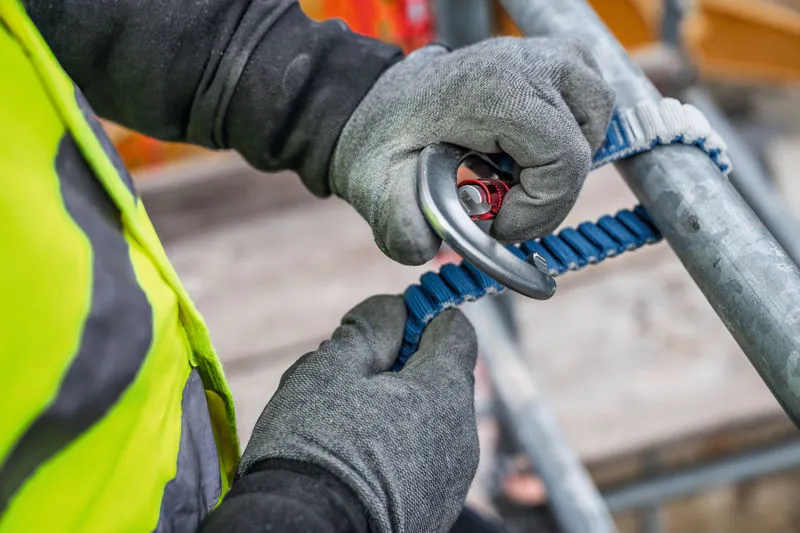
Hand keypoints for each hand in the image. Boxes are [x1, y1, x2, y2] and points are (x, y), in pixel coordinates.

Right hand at [237, 295, 478, 532]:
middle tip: (351, 376)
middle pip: (442, 374)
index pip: (456, 330)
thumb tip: (394, 309)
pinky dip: (398, 443)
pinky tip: (355, 456)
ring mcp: (453, 475)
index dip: (420, 316)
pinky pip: (425, 455)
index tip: (386, 325)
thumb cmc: (314, 450)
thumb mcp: (330, 370)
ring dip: (396, 406)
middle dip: (401, 364)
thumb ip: (369, 328)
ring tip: (345, 422)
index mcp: (444, 392)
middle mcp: (463, 434)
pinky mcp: (436, 505)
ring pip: (430, 416)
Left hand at [331, 36, 614, 264]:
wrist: (378, 103)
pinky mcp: (555, 60)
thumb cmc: (384, 142)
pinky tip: (528, 154)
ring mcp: (546, 56)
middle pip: (583, 146)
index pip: (563, 159)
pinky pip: (590, 105)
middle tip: (503, 208)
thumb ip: (403, 227)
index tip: (499, 225)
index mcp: (494, 89)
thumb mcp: (379, 189)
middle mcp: (529, 62)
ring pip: (595, 123)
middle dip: (547, 196)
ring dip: (561, 167)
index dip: (539, 209)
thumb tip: (430, 249)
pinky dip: (569, 138)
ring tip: (514, 178)